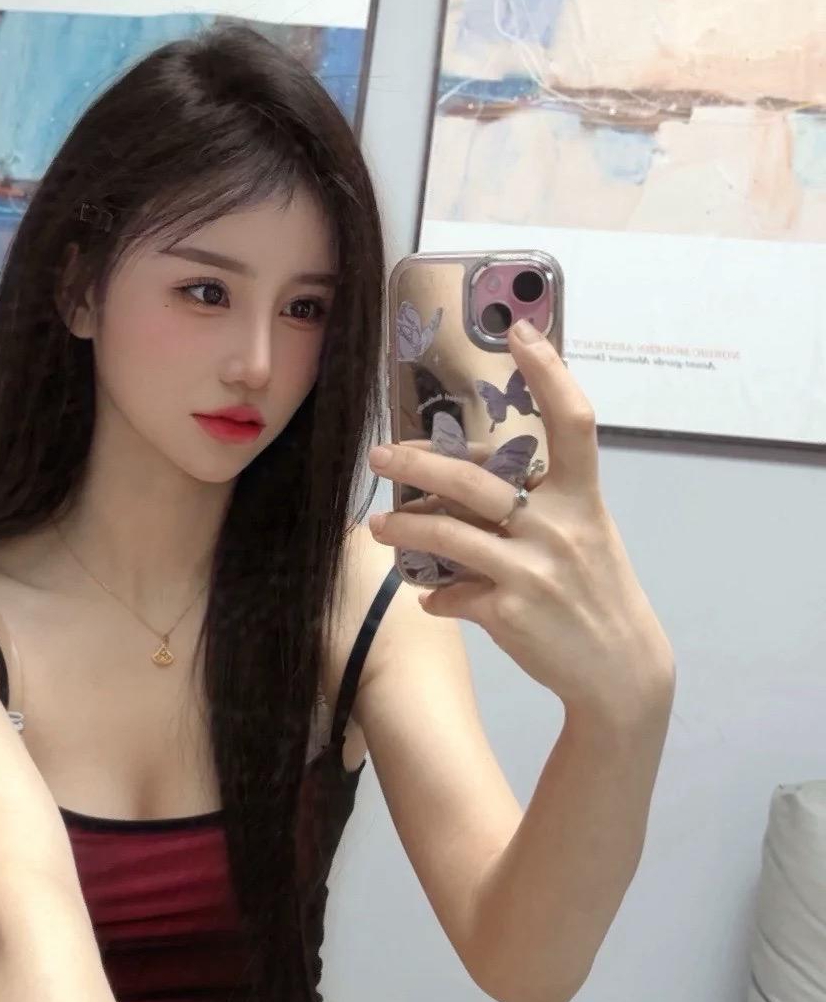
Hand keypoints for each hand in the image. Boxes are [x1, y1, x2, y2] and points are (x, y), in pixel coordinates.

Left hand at [368, 319, 674, 719]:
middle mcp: (560, 528)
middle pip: (476, 481)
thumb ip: (540, 504)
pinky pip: (453, 593)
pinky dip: (437, 594)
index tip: (520, 329)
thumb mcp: (586, 537)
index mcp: (584, 499)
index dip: (549, 372)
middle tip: (380, 454)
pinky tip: (430, 596)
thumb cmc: (596, 594)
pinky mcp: (509, 613)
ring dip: (406, 527)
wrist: (620, 672)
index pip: (572, 421)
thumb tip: (467, 485)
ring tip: (382, 525)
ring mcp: (534, 571)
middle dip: (418, 464)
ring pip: (449, 536)